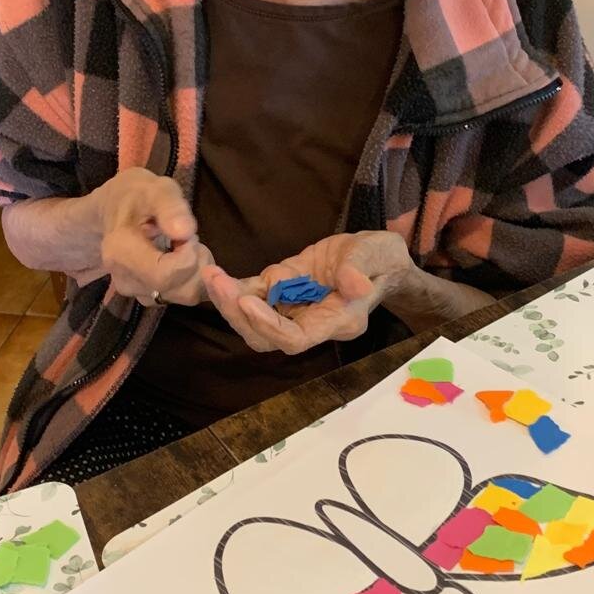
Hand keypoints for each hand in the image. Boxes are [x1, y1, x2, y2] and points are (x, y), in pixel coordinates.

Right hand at [91, 168, 210, 306]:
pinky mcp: (149, 298)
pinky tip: (182, 257)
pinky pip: (183, 295)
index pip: (167, 274)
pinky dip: (192, 278)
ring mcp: (136, 293)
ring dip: (197, 270)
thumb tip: (185, 231)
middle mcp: (125, 281)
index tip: (186, 232)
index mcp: (120, 254)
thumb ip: (170, 207)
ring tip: (185, 244)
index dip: (188, 254)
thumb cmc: (138, 197)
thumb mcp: (155, 189)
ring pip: (186, 295)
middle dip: (197, 262)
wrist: (116, 209)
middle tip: (190, 236)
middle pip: (181, 290)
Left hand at [203, 230, 414, 353]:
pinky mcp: (282, 291)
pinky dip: (234, 289)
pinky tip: (216, 274)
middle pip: (266, 337)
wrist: (377, 260)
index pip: (296, 339)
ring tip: (211, 276)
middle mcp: (311, 323)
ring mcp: (294, 309)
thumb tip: (353, 285)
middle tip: (218, 284)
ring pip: (253, 322)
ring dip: (229, 302)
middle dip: (238, 315)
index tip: (246, 301)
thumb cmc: (382, 260)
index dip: (268, 325)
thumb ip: (362, 268)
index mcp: (337, 322)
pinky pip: (254, 297)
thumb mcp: (379, 255)